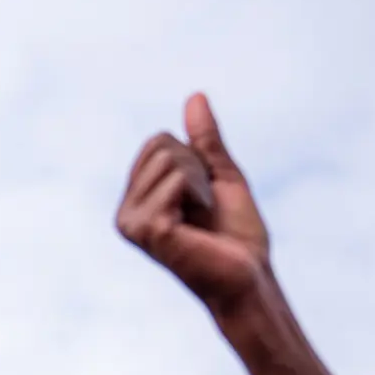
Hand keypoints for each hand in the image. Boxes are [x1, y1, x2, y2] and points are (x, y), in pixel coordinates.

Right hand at [116, 94, 271, 315]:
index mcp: (136, 199)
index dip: (195, 159)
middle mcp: (124, 211)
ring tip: (204, 218)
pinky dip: (201, 194)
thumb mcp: (222, 176)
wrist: (249, 278)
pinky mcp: (146, 229)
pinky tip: (200, 225)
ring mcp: (130, 221)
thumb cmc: (237, 236)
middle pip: (161, 145)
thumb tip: (196, 96)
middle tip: (206, 208)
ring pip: (170, 160)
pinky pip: (177, 180)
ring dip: (201, 182)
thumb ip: (205, 141)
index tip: (205, 197)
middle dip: (197, 167)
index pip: (158, 141)